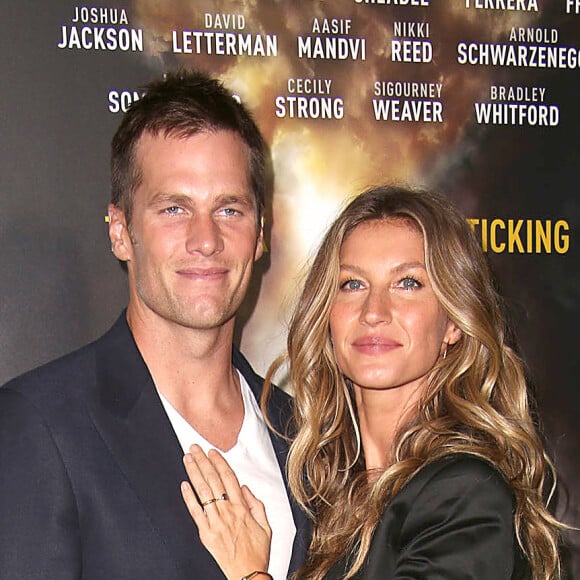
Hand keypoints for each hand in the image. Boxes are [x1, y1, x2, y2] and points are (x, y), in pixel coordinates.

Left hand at [181, 444, 271, 579]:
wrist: (248, 574)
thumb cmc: (257, 552)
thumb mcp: (266, 525)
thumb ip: (256, 504)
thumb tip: (244, 488)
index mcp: (242, 508)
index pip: (228, 478)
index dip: (219, 462)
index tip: (212, 451)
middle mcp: (227, 512)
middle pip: (213, 480)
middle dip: (203, 461)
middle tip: (194, 448)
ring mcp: (215, 522)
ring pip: (202, 492)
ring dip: (194, 473)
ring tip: (188, 459)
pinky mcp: (206, 534)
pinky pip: (195, 512)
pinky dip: (189, 498)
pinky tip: (184, 485)